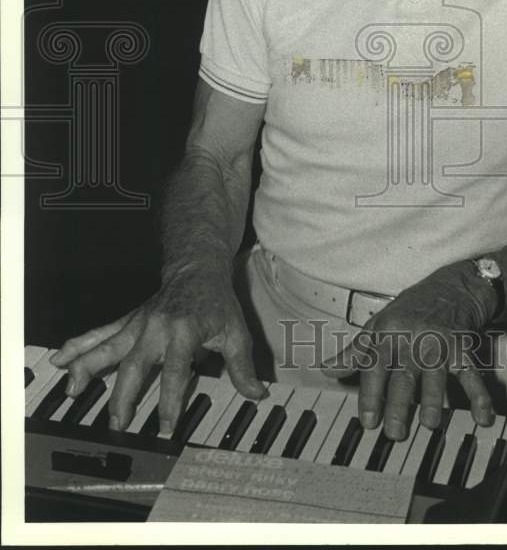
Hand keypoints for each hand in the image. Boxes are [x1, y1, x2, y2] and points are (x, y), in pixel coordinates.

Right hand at [49, 269, 265, 433]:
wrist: (197, 269)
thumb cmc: (217, 302)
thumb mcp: (236, 332)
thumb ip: (242, 367)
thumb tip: (257, 394)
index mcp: (185, 332)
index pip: (176, 372)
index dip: (171, 402)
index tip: (166, 428)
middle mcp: (157, 328)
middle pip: (136, 366)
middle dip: (125, 396)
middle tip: (118, 424)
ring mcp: (138, 325)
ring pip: (109, 348)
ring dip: (89, 369)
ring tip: (73, 391)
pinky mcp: (128, 323)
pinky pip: (100, 335)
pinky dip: (78, 346)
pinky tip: (59, 359)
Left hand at [321, 262, 497, 440]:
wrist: (451, 286)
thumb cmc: (410, 309)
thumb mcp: (378, 324)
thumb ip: (356, 351)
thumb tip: (327, 370)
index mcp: (387, 334)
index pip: (375, 368)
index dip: (370, 395)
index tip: (367, 421)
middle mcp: (411, 339)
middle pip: (403, 376)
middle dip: (399, 405)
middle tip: (395, 433)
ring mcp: (438, 344)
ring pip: (434, 377)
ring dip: (433, 401)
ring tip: (429, 424)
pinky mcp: (462, 347)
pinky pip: (470, 374)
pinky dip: (478, 396)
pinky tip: (482, 418)